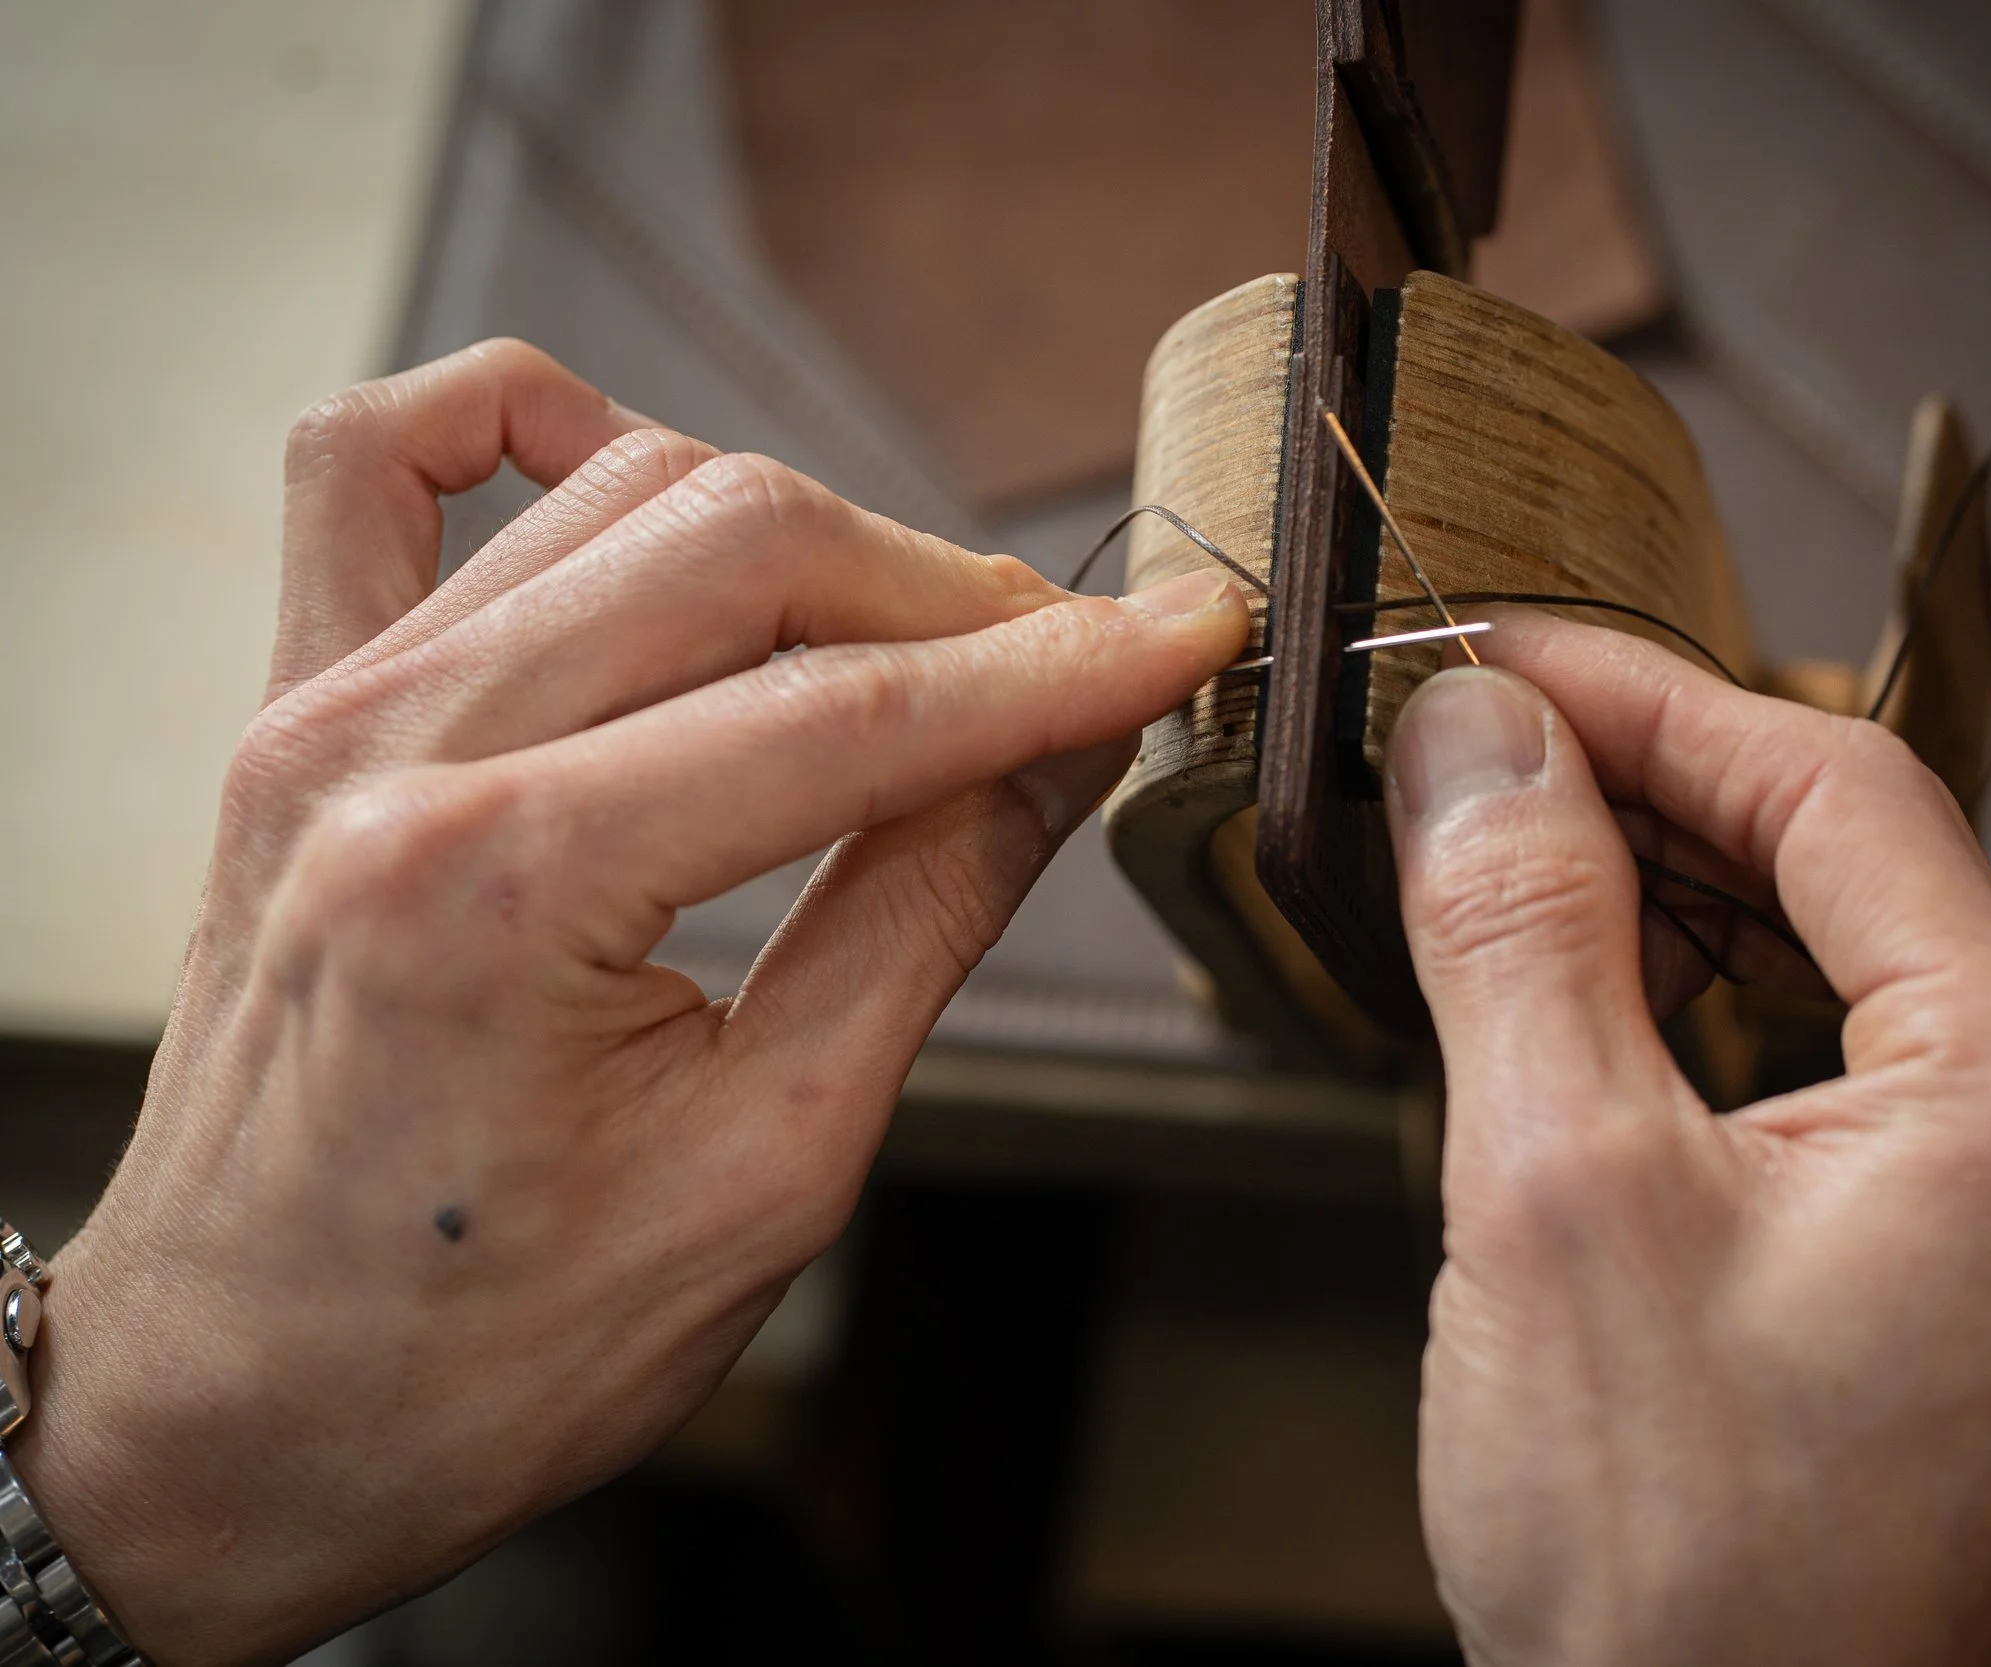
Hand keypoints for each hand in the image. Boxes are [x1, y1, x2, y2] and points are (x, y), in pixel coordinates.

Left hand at [10, 340, 1246, 1663]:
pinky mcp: (288, 715)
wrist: (235, 1415)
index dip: (1051, 670)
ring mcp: (320, 716)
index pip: (849, 711)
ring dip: (804, 534)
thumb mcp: (770, 1169)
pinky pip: (374, 463)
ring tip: (913, 635)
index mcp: (502, 890)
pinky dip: (521, 422)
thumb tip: (1062, 751)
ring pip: (613, 487)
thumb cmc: (481, 1353)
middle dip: (948, 592)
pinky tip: (631, 472)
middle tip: (1070, 665)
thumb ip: (924, 918)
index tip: (1184, 637)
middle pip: (740, 547)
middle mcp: (390, 758)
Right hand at [1386, 615, 1990, 1665]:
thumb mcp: (1559, 1195)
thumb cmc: (1679, 1569)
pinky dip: (1691, 1008)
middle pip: (1845, 865)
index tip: (1489, 658)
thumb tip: (1475, 732)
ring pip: (1827, 964)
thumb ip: (1522, 926)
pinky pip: (1821, 1069)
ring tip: (1495, 857)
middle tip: (1467, 751)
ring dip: (1660, 895)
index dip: (1645, 697)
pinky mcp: (1943, 1270)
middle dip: (1646, 791)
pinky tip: (1573, 994)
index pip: (1838, 792)